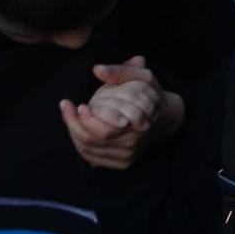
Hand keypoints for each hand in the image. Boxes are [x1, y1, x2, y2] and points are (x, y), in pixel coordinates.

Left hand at [60, 58, 182, 170]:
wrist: (166, 119)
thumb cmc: (150, 95)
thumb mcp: (141, 77)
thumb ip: (119, 71)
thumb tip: (97, 69)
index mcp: (139, 124)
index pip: (103, 130)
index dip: (85, 119)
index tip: (78, 104)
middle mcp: (133, 144)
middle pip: (92, 141)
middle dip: (74, 124)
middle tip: (68, 107)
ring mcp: (127, 156)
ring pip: (88, 150)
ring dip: (73, 132)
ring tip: (69, 115)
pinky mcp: (121, 163)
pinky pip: (92, 157)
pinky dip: (79, 143)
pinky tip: (75, 128)